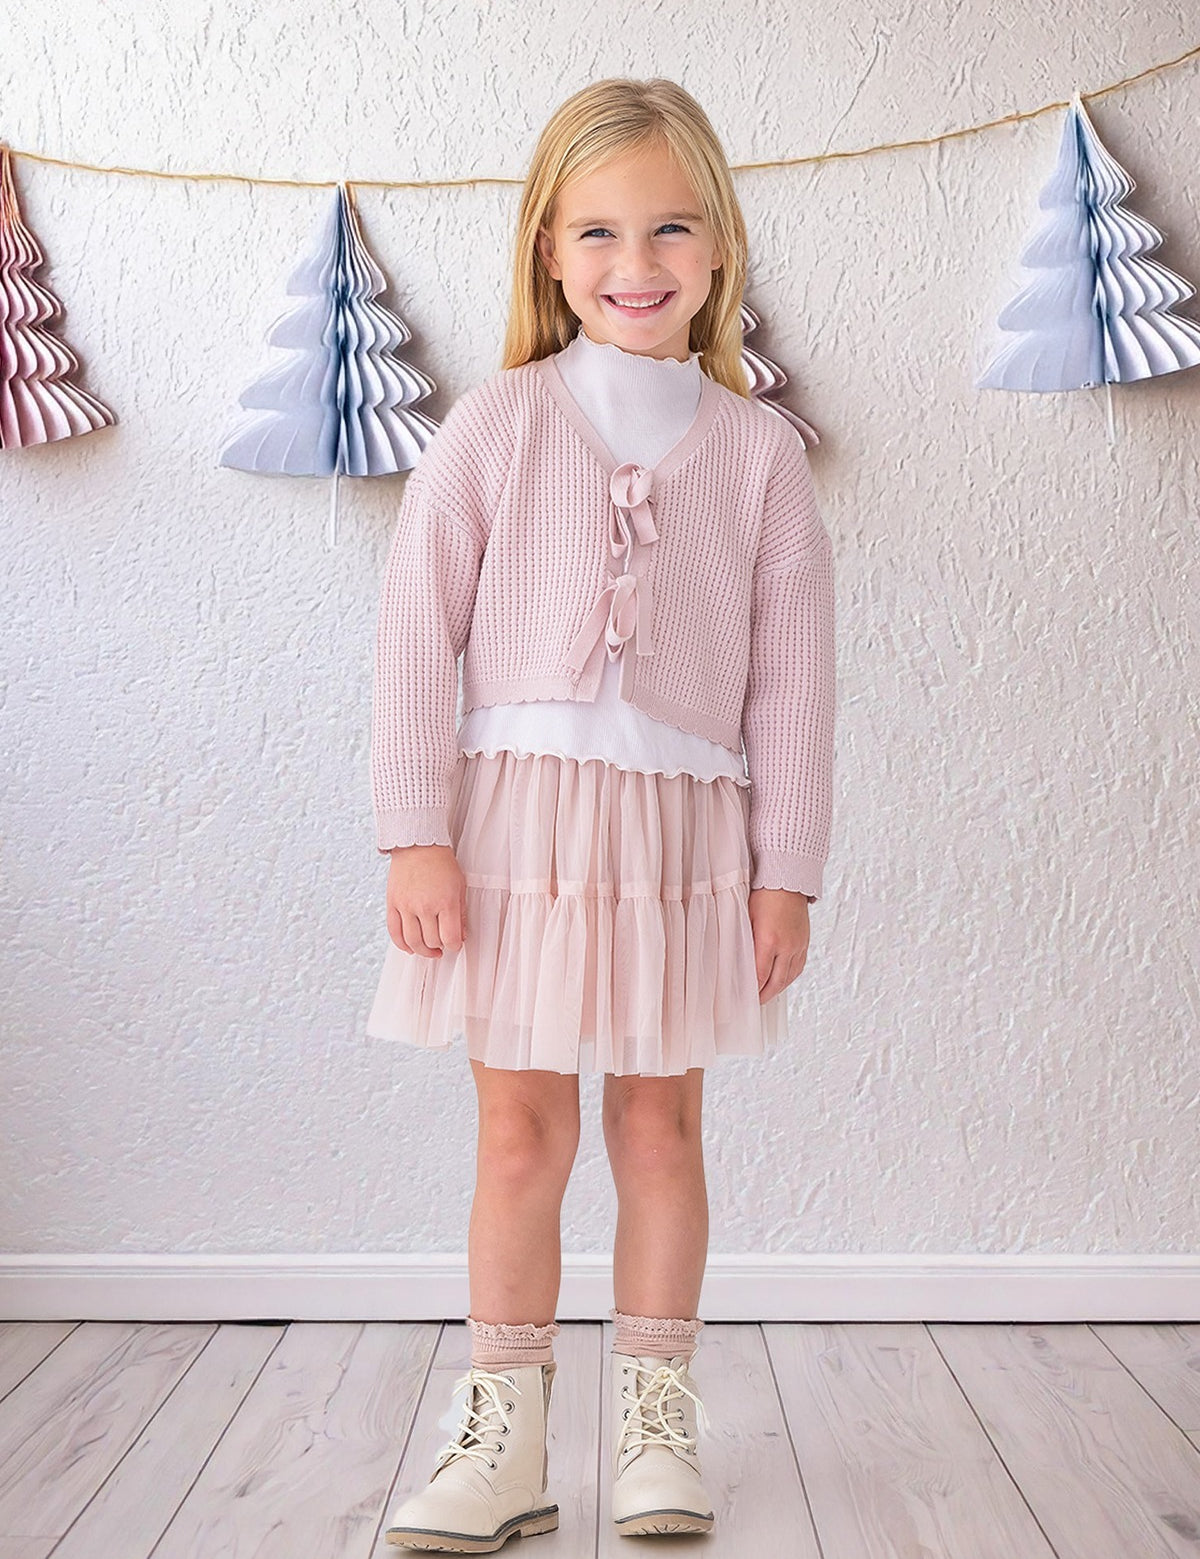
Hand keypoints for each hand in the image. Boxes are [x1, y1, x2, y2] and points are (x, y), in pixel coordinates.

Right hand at [386, 844, 467, 956]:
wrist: (418, 845)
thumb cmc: (441, 864)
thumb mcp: (460, 886)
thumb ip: (460, 913)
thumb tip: (460, 936)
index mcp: (446, 902)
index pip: (450, 938)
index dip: (455, 946)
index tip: (455, 944)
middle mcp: (425, 906)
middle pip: (431, 941)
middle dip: (439, 946)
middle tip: (442, 943)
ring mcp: (406, 906)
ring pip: (412, 941)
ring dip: (422, 951)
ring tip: (428, 949)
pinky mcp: (392, 904)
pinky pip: (394, 932)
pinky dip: (402, 944)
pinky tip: (410, 948)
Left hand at [747, 887, 810, 1002]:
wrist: (788, 880)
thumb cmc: (763, 895)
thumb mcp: (746, 916)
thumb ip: (743, 941)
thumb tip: (735, 962)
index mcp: (769, 940)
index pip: (760, 975)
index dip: (752, 990)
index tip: (742, 997)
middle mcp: (787, 946)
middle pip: (776, 982)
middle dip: (764, 995)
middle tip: (753, 1003)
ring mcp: (798, 945)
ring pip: (789, 978)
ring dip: (777, 989)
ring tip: (765, 995)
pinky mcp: (804, 943)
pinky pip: (798, 968)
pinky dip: (788, 978)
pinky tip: (780, 981)